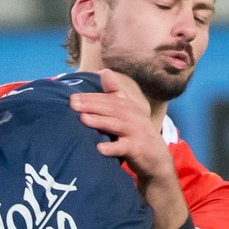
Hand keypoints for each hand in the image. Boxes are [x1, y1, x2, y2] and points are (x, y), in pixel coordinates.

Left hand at [71, 69, 171, 187]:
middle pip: (110, 109)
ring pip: (116, 125)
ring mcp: (136, 132)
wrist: (156, 157)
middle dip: (91, 105)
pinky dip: (112, 148)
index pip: (107, 99)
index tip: (72, 97)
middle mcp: (133, 116)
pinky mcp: (137, 148)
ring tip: (83, 119)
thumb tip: (104, 71)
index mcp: (128, 106)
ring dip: (100, 121)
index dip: (90, 98)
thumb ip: (115, 92)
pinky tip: (100, 149)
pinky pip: (123, 148)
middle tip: (72, 104)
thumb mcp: (128, 111)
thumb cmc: (136, 133)